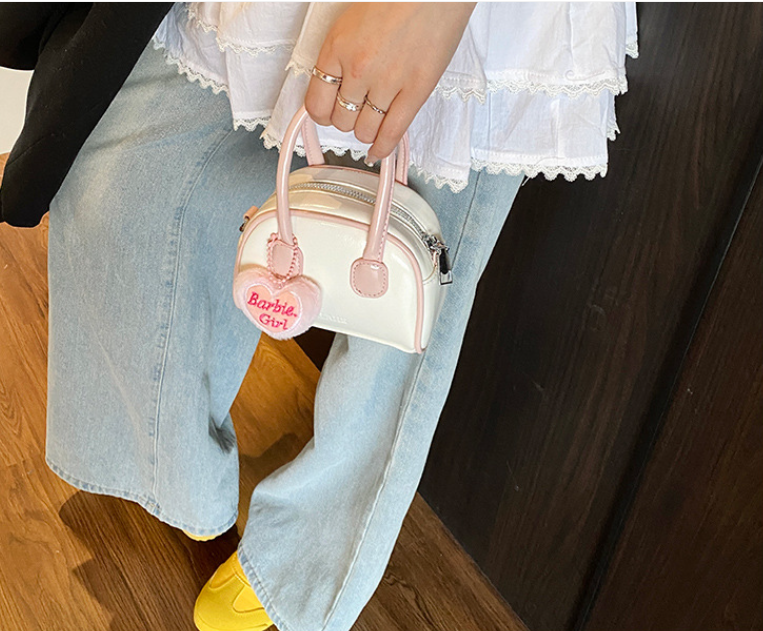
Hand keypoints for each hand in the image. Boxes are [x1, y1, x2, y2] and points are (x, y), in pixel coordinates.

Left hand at [304, 2, 476, 164]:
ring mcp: (388, 83)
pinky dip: (384, 147)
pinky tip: (379, 151)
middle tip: (355, 113)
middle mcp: (358, 69)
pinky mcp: (416, 91)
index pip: (316, 102)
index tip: (327, 113)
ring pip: (365, 131)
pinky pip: (393, 132)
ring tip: (372, 123)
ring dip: (366, 132)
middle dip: (346, 120)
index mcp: (337, 47)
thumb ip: (342, 53)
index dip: (321, 113)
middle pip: (341, 120)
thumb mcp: (353, 20)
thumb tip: (335, 84)